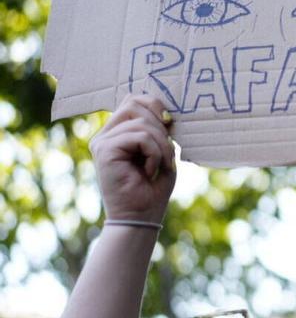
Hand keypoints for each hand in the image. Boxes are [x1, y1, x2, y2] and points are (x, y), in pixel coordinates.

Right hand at [90, 94, 176, 223]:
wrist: (141, 217)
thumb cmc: (153, 188)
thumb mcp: (161, 153)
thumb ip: (158, 130)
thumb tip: (165, 111)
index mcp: (118, 132)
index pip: (134, 100)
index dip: (155, 105)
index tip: (170, 124)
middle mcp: (106, 134)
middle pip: (135, 103)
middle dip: (160, 126)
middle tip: (166, 152)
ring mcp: (102, 141)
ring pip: (142, 122)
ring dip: (161, 145)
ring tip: (159, 166)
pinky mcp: (104, 150)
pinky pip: (140, 137)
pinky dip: (155, 153)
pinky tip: (149, 171)